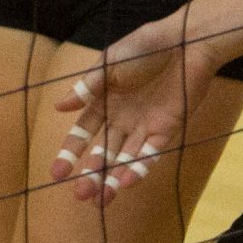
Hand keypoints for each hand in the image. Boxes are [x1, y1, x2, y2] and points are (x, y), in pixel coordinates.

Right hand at [49, 14, 188, 204]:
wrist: (186, 41)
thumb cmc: (146, 46)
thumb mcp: (110, 63)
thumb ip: (88, 87)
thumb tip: (59, 107)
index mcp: (104, 101)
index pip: (83, 133)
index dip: (70, 153)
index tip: (56, 174)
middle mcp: (122, 118)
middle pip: (103, 152)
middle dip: (91, 174)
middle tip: (80, 196)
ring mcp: (144, 126)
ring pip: (124, 159)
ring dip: (112, 179)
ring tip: (100, 201)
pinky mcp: (167, 129)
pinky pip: (151, 152)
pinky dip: (139, 166)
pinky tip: (126, 180)